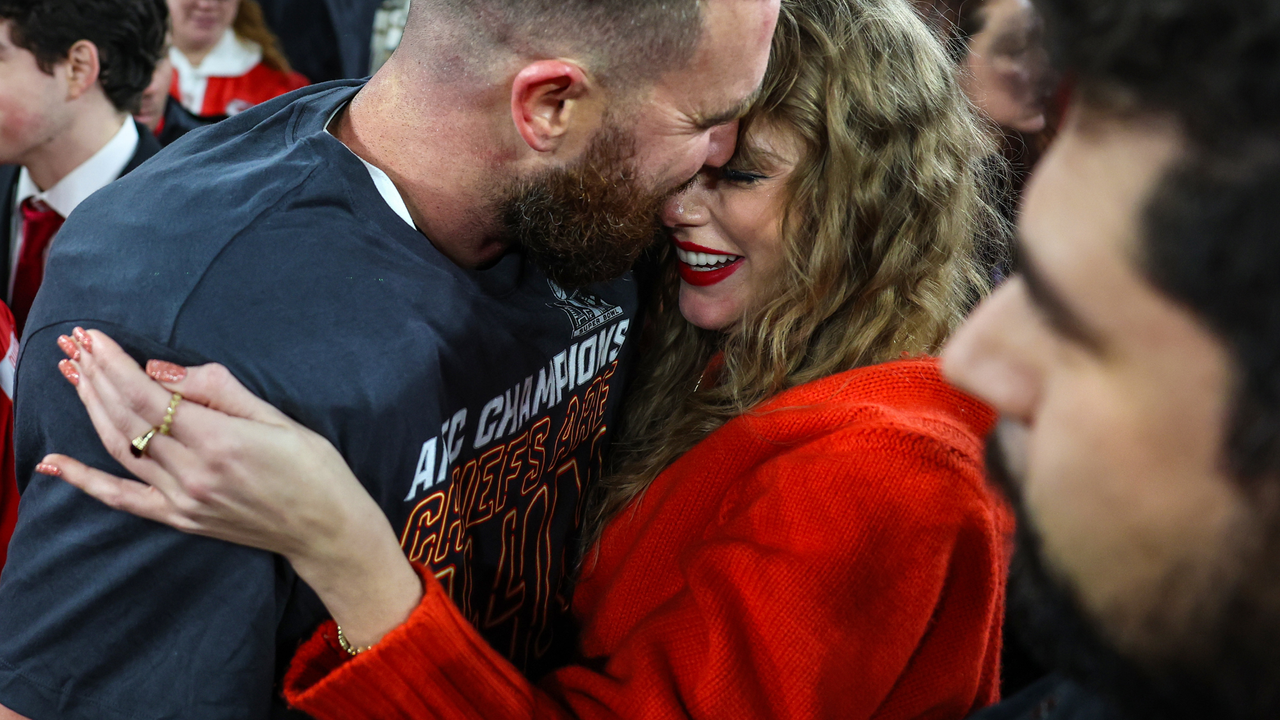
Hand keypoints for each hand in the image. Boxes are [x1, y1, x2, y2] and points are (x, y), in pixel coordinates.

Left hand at [46, 328, 421, 646]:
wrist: (327, 529)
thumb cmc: (314, 469)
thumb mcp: (277, 417)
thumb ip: (219, 391)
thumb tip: (162, 372)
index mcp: (220, 442)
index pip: (148, 396)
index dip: (115, 364)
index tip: (94, 336)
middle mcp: (193, 473)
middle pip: (125, 418)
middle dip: (95, 376)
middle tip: (74, 344)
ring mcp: (183, 500)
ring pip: (119, 448)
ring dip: (90, 408)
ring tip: (71, 373)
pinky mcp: (180, 518)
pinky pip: (121, 498)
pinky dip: (83, 481)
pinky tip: (52, 462)